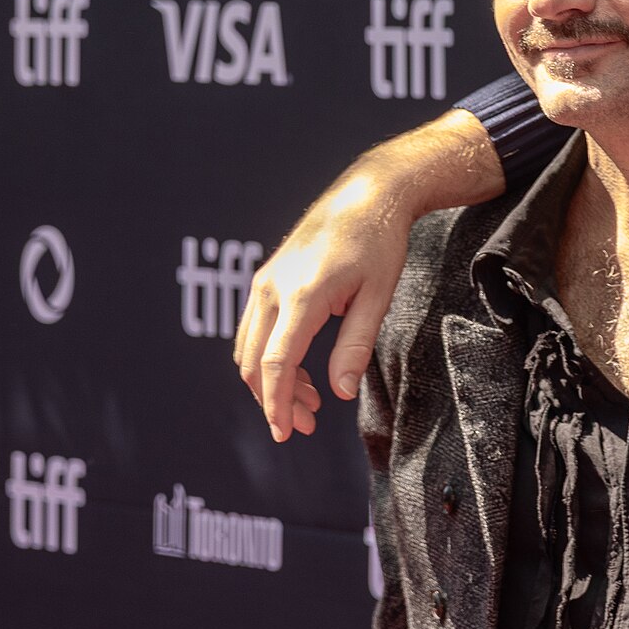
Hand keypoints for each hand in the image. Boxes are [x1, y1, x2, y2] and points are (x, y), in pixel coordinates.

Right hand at [234, 167, 411, 441]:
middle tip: (305, 424)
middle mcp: (272, 288)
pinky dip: (269, 358)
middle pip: (255, 361)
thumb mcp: (378, 296)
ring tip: (309, 402)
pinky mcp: (266, 279)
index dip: (277, 404)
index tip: (286, 433)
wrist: (367, 195)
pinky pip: (255, 330)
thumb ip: (357, 345)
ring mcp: (264, 282)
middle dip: (274, 400)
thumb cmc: (379, 243)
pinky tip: (300, 371)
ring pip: (249, 348)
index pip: (277, 363)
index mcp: (302, 294)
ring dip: (270, 381)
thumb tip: (342, 392)